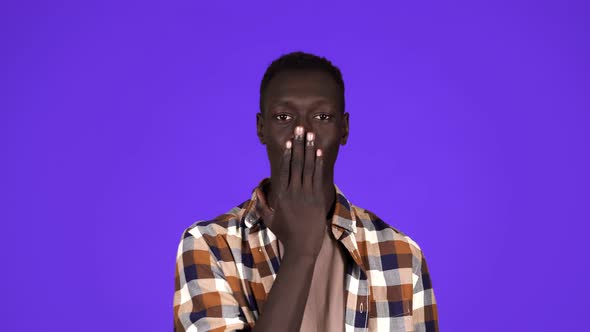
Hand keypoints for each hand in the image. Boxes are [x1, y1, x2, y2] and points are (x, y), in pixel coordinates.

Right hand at [255, 125, 328, 257]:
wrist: (302, 246)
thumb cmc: (285, 233)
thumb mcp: (269, 219)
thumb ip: (262, 204)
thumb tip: (258, 191)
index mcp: (282, 195)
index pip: (284, 169)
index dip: (286, 154)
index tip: (288, 142)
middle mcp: (294, 192)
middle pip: (296, 163)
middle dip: (298, 145)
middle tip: (299, 129)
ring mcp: (307, 195)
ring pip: (308, 167)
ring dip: (309, 149)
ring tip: (310, 135)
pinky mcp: (318, 199)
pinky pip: (318, 177)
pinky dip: (318, 164)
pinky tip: (319, 152)